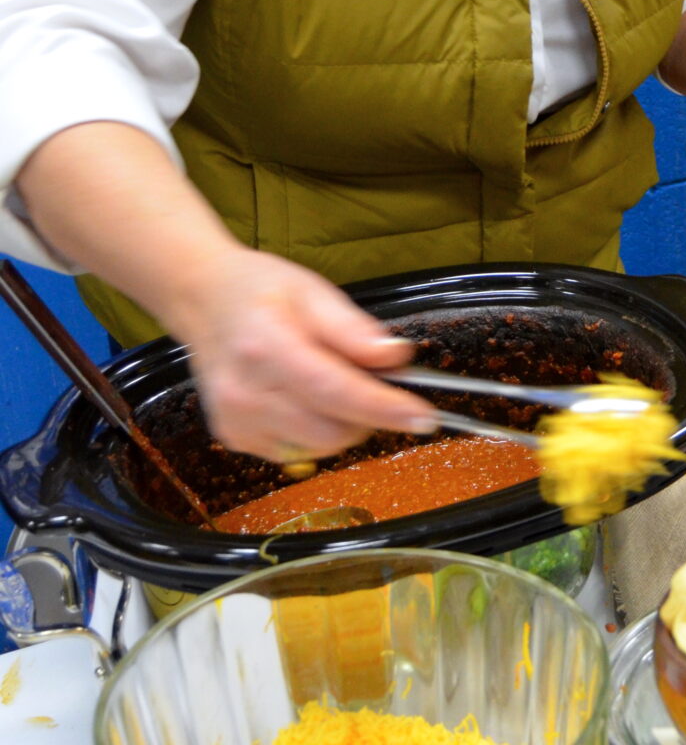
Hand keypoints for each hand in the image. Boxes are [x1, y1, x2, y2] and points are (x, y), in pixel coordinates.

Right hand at [167, 247, 435, 460]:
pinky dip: (316, 432)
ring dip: (344, 424)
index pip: (335, 390)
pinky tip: (303, 400)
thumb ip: (356, 329)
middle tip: (370, 382)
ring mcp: (237, 421)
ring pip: (322, 447)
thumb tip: (397, 358)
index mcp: (265, 346)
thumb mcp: (313, 292)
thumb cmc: (260, 294)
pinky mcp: (237, 439)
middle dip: (368, 413)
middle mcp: (244, 391)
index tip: (424, 416)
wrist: (202, 302)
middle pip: (334, 429)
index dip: (385, 408)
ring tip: (330, 385)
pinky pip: (300, 452)